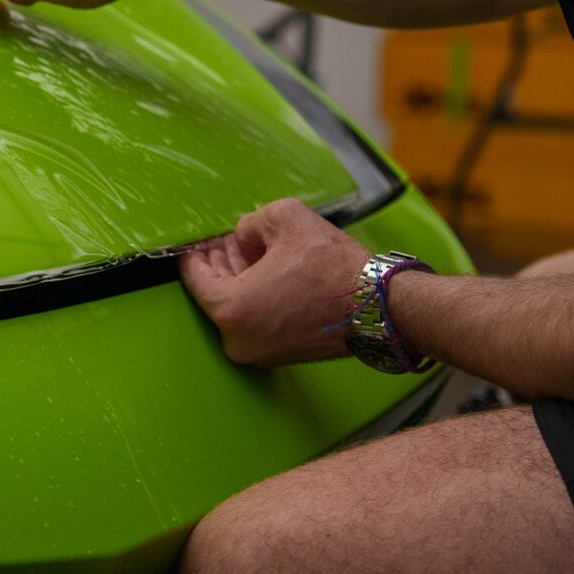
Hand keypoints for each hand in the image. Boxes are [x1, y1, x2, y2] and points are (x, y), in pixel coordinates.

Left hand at [179, 198, 369, 366]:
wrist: (378, 308)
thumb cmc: (332, 267)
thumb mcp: (284, 218)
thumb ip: (250, 222)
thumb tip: (244, 235)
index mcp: (231, 309)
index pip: (194, 276)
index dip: (196, 250)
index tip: (198, 238)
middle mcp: (238, 340)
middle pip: (215, 293)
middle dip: (220, 263)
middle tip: (224, 240)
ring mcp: (260, 352)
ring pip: (237, 308)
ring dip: (240, 279)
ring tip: (249, 250)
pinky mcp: (280, 355)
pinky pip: (256, 321)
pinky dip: (258, 298)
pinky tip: (269, 272)